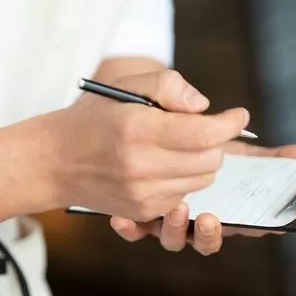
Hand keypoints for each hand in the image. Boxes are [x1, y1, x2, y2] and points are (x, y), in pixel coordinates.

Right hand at [41, 70, 249, 220]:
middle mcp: (140, 166)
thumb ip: (168, 86)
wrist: (55, 160)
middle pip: (210, 160)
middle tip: (204, 129)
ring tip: (179, 146)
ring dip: (202, 161)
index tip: (240, 115)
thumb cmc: (95, 116)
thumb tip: (203, 108)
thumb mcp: (126, 85)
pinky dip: (184, 179)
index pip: (202, 133)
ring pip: (202, 180)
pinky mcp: (142, 210)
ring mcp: (141, 193)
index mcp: (137, 129)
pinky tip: (163, 166)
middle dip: (216, 142)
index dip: (229, 124)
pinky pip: (184, 195)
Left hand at [110, 141, 295, 255]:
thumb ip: (271, 154)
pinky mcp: (138, 214)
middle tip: (212, 217)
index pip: (249, 224)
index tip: (270, 225)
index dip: (260, 227)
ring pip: (174, 240)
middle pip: (210, 239)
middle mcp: (198, 217)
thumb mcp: (234, 143)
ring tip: (177, 209)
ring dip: (176, 230)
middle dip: (212, 234)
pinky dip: (130, 229)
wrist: (146, 132)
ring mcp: (168, 219)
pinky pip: (134, 230)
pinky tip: (123, 218)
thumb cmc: (199, 143)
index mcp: (226, 204)